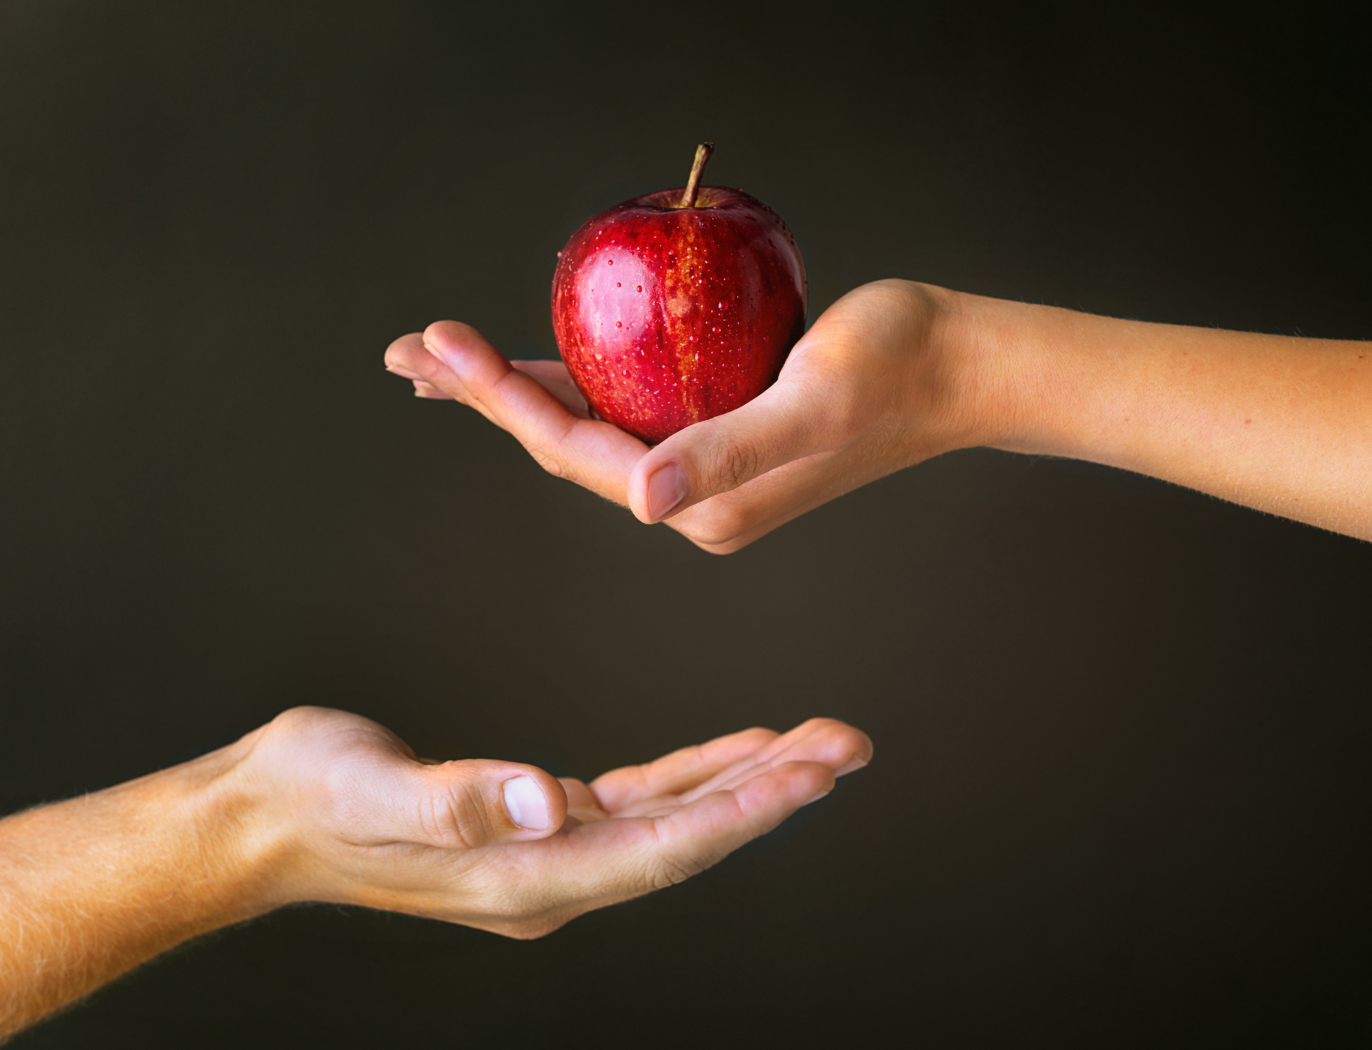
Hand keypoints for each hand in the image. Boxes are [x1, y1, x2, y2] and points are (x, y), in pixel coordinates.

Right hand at [235, 707, 871, 937]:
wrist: (264, 816)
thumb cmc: (312, 799)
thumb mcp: (373, 792)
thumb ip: (460, 801)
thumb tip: (545, 802)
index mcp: (522, 877)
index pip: (659, 850)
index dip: (740, 812)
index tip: (808, 772)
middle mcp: (549, 875)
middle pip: (687, 839)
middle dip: (772, 794)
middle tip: (846, 748)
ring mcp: (547, 855)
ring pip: (674, 820)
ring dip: (747, 783)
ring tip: (816, 746)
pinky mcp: (538, 824)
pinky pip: (639, 804)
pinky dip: (693, 777)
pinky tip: (735, 754)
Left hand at [385, 280, 984, 552]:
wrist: (960, 367)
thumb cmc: (899, 365)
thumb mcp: (814, 398)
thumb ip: (730, 449)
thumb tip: (648, 500)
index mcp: (704, 504)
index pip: (578, 452)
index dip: (503, 398)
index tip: (440, 343)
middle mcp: (694, 500)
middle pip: (566, 446)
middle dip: (486, 398)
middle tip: (411, 352)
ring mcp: (705, 473)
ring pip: (589, 429)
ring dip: (517, 392)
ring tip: (445, 358)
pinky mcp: (718, 439)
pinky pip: (627, 413)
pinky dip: (574, 384)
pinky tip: (537, 363)